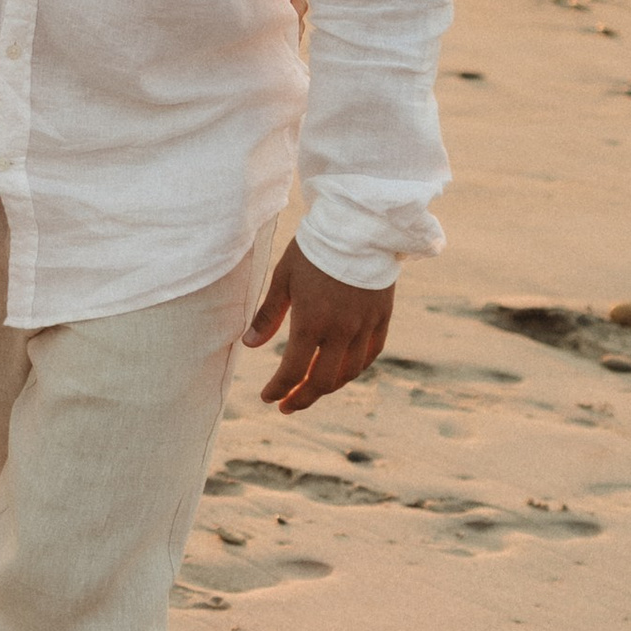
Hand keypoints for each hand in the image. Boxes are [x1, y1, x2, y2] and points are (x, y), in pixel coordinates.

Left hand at [244, 243, 393, 413]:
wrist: (358, 225)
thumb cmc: (314, 248)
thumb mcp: (283, 278)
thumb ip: (267, 315)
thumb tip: (248, 346)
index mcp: (311, 322)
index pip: (292, 370)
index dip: (278, 389)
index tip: (267, 397)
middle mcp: (340, 331)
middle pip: (322, 382)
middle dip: (302, 398)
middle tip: (287, 405)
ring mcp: (364, 327)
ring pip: (348, 373)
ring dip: (327, 387)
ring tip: (311, 389)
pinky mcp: (382, 318)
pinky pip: (369, 355)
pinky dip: (354, 369)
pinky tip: (342, 371)